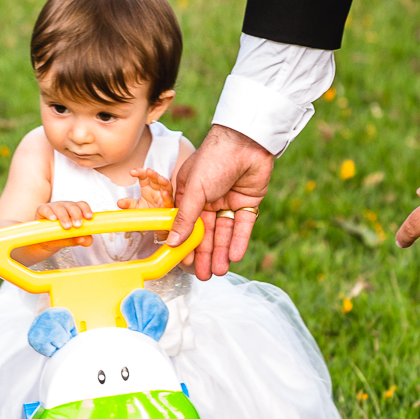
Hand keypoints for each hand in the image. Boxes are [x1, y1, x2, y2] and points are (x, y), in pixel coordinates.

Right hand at [11, 200, 94, 263]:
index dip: (86, 209)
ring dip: (64, 216)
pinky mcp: (42, 210)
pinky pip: (45, 208)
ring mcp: (53, 207)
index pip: (82, 205)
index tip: (89, 218)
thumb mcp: (75, 240)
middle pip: (72, 205)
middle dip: (76, 215)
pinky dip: (50, 213)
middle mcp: (65, 207)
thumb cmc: (62, 237)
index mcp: (75, 211)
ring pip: (59, 207)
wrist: (45, 243)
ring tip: (67, 227)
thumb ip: (84, 240)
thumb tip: (83, 239)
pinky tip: (53, 219)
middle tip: (78, 225)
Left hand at [118, 166, 172, 239]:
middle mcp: (157, 190)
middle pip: (156, 179)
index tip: (132, 172)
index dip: (139, 172)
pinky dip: (167, 197)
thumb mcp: (136, 208)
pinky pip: (169, 201)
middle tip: (148, 170)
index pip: (144, 176)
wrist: (155, 224)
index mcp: (148, 187)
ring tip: (160, 179)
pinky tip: (164, 193)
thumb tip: (119, 202)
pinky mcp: (168, 206)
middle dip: (153, 174)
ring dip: (164, 182)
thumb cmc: (147, 212)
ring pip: (166, 187)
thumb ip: (128, 204)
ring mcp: (164, 197)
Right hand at [169, 124, 273, 280]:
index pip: (186, 224)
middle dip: (205, 254)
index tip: (185, 263)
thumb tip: (172, 242)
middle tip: (204, 276)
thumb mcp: (195, 190)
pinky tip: (234, 256)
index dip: (186, 244)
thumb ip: (185, 218)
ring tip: (219, 271)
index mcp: (190, 194)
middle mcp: (208, 199)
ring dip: (221, 252)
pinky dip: (238, 241)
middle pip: (206, 232)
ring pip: (224, 232)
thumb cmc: (213, 159)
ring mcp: (228, 201)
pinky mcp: (247, 203)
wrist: (246, 142)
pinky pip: (242, 226)